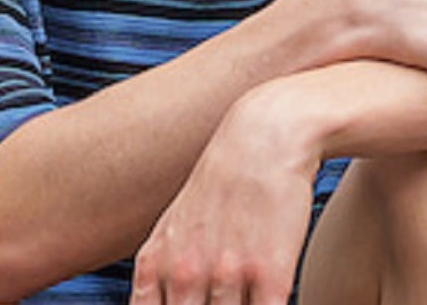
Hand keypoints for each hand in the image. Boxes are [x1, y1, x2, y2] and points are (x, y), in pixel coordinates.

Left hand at [128, 89, 317, 304]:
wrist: (265, 137)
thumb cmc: (221, 184)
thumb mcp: (170, 229)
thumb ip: (154, 279)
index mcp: (156, 267)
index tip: (190, 304)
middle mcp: (186, 274)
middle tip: (214, 299)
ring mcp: (229, 275)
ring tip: (240, 296)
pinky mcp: (272, 275)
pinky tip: (265, 298)